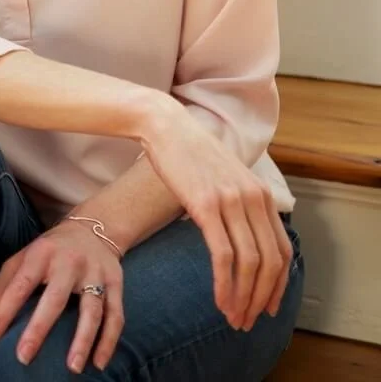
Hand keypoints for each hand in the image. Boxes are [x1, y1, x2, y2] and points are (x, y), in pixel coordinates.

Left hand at [0, 219, 123, 373]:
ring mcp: (95, 272)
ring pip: (92, 308)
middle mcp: (69, 261)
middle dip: (39, 327)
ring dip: (83, 339)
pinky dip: (109, 340)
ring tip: (73, 368)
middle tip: (23, 357)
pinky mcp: (115, 282)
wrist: (94, 227)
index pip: (19, 285)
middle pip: (55, 296)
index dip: (2, 314)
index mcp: (41, 253)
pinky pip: (115, 314)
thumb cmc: (50, 251)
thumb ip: (3, 286)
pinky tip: (99, 363)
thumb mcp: (24, 258)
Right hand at [144, 97, 292, 331]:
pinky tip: (220, 300)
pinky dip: (225, 284)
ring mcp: (231, 201)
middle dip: (261, 299)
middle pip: (270, 262)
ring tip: (233, 317)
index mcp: (261, 194)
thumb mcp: (228, 179)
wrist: (166, 128)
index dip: (279, 285)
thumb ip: (241, 205)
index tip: (267, 307)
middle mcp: (253, 198)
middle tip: (247, 321)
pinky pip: (223, 256)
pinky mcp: (206, 205)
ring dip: (244, 298)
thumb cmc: (191, 155)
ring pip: (250, 263)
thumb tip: (245, 239)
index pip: (282, 250)